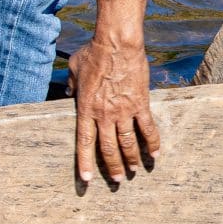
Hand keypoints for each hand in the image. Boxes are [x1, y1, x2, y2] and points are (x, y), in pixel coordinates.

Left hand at [69, 37, 159, 184]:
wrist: (117, 44)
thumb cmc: (94, 53)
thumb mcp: (75, 68)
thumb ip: (71, 83)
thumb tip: (68, 91)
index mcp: (86, 108)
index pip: (85, 142)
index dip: (85, 162)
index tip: (87, 179)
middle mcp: (104, 114)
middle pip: (108, 148)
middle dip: (112, 167)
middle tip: (117, 180)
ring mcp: (123, 110)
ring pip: (128, 143)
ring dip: (131, 159)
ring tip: (133, 171)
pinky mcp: (140, 103)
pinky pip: (147, 128)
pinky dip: (151, 143)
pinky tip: (154, 155)